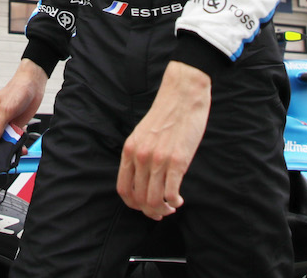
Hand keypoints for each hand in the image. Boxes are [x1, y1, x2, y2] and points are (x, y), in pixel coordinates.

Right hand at [0, 59, 47, 149]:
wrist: (34, 86)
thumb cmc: (16, 91)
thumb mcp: (5, 111)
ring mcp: (3, 125)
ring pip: (1, 142)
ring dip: (6, 147)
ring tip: (11, 152)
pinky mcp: (13, 127)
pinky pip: (12, 140)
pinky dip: (16, 145)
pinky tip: (20, 148)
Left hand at [117, 61, 211, 219]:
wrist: (183, 94)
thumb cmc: (166, 114)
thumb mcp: (142, 134)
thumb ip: (139, 154)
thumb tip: (141, 178)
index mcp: (130, 150)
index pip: (123, 189)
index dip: (133, 204)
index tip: (144, 206)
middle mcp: (141, 157)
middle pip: (139, 199)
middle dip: (151, 211)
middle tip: (161, 211)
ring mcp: (159, 159)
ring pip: (154, 200)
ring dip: (164, 210)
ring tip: (172, 206)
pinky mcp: (178, 160)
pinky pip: (171, 193)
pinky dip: (175, 202)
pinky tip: (180, 199)